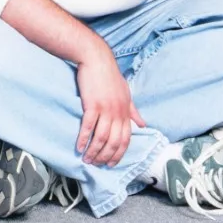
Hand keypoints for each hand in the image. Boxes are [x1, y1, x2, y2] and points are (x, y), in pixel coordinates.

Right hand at [74, 50, 144, 166]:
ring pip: (102, 137)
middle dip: (106, 156)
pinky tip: (79, 146)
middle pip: (114, 141)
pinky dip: (84, 138)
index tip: (111, 163)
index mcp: (126, 111)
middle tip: (97, 164)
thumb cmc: (109, 75)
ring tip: (87, 159)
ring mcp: (105, 109)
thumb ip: (133, 110)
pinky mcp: (92, 104)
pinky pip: (89, 126)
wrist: (96, 58)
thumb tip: (143, 124)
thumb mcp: (126, 93)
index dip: (119, 153)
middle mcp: (118, 112)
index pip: (126, 138)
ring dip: (94, 151)